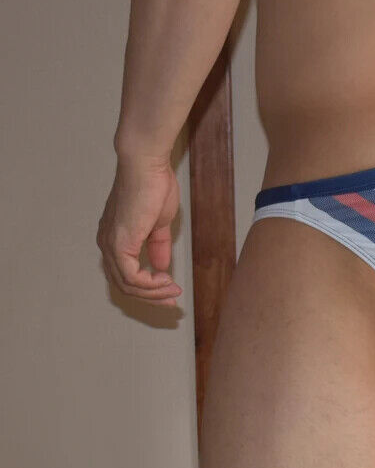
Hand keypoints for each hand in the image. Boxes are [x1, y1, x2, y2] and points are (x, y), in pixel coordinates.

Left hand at [97, 154, 181, 306]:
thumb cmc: (153, 186)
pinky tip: (166, 280)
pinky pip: (131, 277)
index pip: (126, 273)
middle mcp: (107, 245)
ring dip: (153, 293)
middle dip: (152, 297)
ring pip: (127, 285)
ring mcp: (111, 245)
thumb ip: (158, 246)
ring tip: (173, 291)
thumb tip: (162, 266)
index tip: (172, 290)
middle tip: (173, 302)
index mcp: (115, 238)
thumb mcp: (159, 223)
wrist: (146, 166)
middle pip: (124, 285)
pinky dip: (150, 285)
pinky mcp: (119, 245)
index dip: (149, 287)